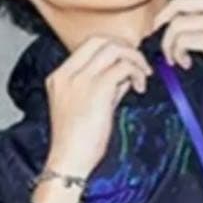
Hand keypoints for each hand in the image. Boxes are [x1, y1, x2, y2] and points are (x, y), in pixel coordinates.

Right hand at [44, 35, 152, 176]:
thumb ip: (104, 86)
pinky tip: (140, 88)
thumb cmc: (77, 141)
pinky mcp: (96, 90)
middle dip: (126, 48)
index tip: (127, 60)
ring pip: (114, 50)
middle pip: (101, 40)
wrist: (69, 161)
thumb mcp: (87, 106)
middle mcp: (67, 74)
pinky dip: (136, 73)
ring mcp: (80, 80)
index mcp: (60, 76)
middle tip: (139, 65)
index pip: (89, 44)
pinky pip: (123, 68)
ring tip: (143, 78)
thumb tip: (125, 74)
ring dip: (135, 60)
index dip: (114, 47)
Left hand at [152, 0, 202, 95]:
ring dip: (169, 44)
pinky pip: (184, 41)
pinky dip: (178, 52)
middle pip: (179, 3)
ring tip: (176, 59)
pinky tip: (185, 63)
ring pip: (177, 23)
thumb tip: (200, 34)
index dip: (174, 12)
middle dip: (162, 21)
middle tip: (157, 38)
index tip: (167, 27)